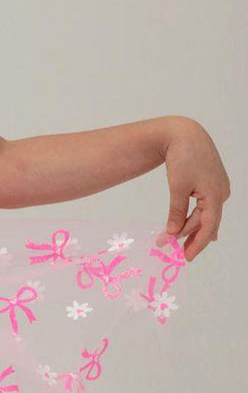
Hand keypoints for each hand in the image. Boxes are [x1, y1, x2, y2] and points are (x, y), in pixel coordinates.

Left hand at [159, 118, 229, 261]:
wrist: (185, 134)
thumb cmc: (183, 158)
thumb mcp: (177, 187)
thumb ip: (177, 211)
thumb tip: (173, 232)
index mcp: (215, 196)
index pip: (208, 227)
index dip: (197, 244)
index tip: (186, 258)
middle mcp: (221, 193)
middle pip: (206, 222)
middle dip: (189, 237)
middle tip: (171, 251)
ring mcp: (219, 188)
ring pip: (205, 214)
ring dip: (190, 227)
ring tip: (175, 242)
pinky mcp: (212, 183)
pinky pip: (205, 206)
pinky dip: (195, 216)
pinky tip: (193, 228)